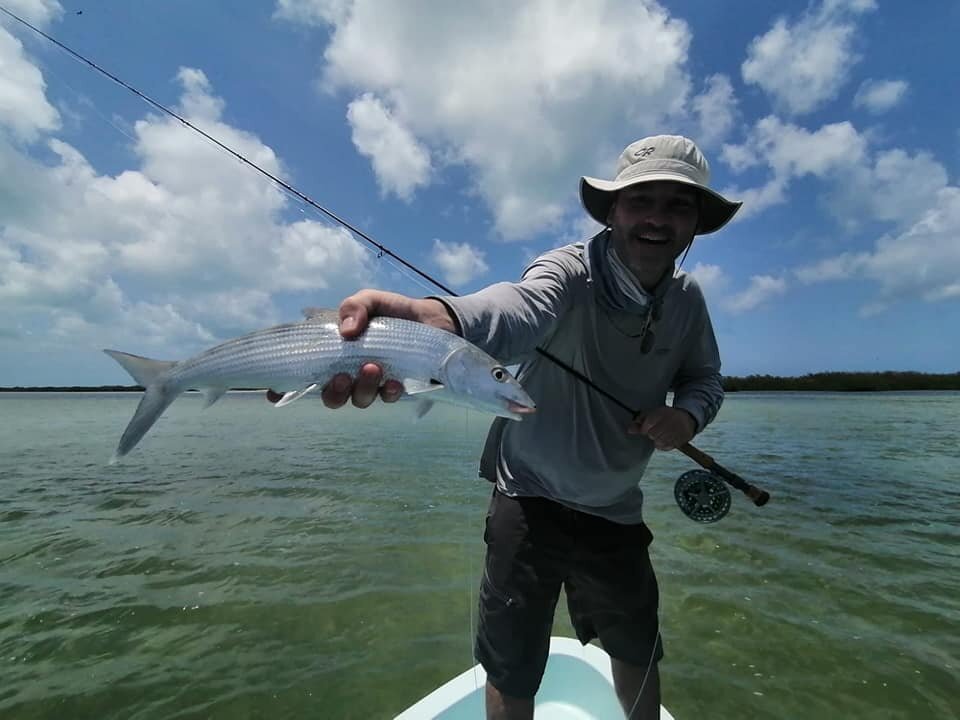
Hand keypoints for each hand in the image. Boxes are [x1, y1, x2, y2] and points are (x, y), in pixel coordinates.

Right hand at [267, 289, 457, 408]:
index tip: (273, 393)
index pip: (304, 374)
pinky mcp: (396, 388)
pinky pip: (386, 399)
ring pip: (357, 400)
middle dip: (333, 392)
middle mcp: (349, 372)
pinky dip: (388, 392)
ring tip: (373, 369)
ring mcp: (372, 383)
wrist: (432, 318)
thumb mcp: (370, 299)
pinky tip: (394, 382)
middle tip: (344, 376)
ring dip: (362, 389)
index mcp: (334, 353)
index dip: (285, 387)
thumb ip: (354, 306)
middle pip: (330, 396)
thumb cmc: (393, 310)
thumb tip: (346, 331)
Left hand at [628, 406, 696, 450]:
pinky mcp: (679, 441)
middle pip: (652, 435)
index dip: (644, 428)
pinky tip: (666, 439)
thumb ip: (640, 421)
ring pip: (658, 442)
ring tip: (662, 434)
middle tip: (656, 430)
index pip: (647, 425)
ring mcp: (675, 432)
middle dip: (651, 434)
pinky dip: (664, 445)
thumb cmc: (667, 416)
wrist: (687, 419)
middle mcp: (669, 422)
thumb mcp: (654, 413)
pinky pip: (665, 447)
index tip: (647, 427)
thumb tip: (629, 430)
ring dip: (657, 440)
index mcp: (662, 413)